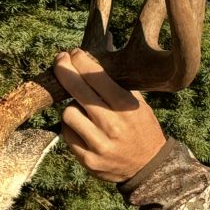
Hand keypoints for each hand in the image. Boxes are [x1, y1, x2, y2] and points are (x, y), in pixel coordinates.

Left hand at [54, 49, 166, 182]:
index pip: (95, 76)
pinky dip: (71, 127)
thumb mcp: (138, 103)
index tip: (74, 53)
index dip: (80, 60)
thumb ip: (118, 79)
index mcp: (126, 107)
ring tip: (82, 108)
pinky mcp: (88, 160)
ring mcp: (99, 144)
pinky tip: (83, 127)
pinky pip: (67, 135)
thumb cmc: (142, 128)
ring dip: (71, 106)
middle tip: (60, 61)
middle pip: (76, 90)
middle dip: (64, 71)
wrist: (149, 166)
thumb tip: (105, 43)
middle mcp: (112, 125)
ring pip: (67, 113)